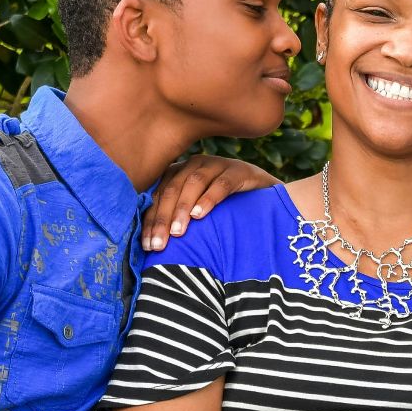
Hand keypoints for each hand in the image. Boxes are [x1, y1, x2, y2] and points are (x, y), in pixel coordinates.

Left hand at [143, 153, 279, 250]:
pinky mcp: (238, 170)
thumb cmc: (227, 206)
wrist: (266, 192)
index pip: (158, 195)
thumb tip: (153, 245)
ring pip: (193, 184)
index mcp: (179, 172)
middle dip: (163, 218)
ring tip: (178, 232)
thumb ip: (178, 218)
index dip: (151, 220)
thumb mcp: (198, 210)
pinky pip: (220, 184)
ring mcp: (216, 165)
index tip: (146, 246)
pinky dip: (208, 199)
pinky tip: (200, 215)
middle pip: (172, 189)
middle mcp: (194, 164)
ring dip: (182, 208)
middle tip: (158, 245)